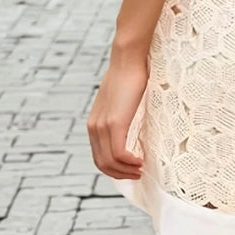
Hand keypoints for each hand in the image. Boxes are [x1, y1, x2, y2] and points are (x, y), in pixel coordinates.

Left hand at [87, 60, 147, 179]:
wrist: (127, 60)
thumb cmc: (129, 77)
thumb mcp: (120, 101)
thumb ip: (120, 115)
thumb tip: (132, 124)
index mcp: (94, 124)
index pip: (98, 157)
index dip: (114, 168)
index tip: (131, 169)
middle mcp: (94, 128)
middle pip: (102, 164)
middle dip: (120, 174)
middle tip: (138, 174)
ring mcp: (102, 126)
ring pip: (110, 162)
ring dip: (126, 171)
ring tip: (141, 169)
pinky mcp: (114, 123)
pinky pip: (119, 153)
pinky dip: (129, 162)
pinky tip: (141, 160)